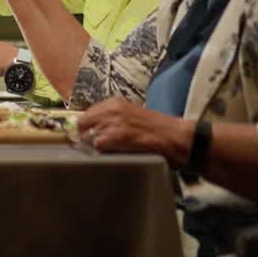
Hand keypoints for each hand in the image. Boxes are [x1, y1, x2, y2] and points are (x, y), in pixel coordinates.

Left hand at [76, 97, 192, 165]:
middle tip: (94, 147)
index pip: (85, 114)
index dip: (85, 128)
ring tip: (108, 151)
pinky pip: (98, 145)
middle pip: (81, 123)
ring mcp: (115, 121)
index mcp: (114, 102)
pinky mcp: (119, 135)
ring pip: (88, 136)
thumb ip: (112, 119)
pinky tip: (114, 154)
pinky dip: (102, 152)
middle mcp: (112, 108)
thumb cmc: (157, 129)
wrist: (176, 136)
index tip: (86, 137)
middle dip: (84, 136)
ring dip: (93, 145)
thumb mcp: (131, 116)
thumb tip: (92, 130)